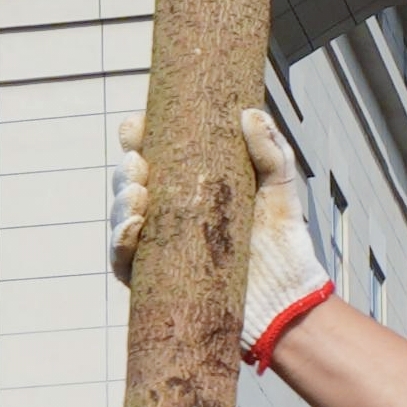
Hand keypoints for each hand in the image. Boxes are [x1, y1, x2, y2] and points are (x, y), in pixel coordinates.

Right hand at [106, 104, 334, 365]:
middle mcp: (166, 210)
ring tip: (137, 193)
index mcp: (187, 180)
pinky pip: (124, 260)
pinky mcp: (154, 280)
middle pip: (129, 181)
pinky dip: (120, 241)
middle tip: (138, 163)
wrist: (285, 295)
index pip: (151, 151)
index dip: (136, 135)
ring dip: (121, 201)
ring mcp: (157, 244)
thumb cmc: (281, 237)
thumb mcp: (280, 185)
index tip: (138, 125)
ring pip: (121, 216)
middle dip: (125, 169)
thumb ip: (270, 149)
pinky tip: (134, 226)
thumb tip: (249, 112)